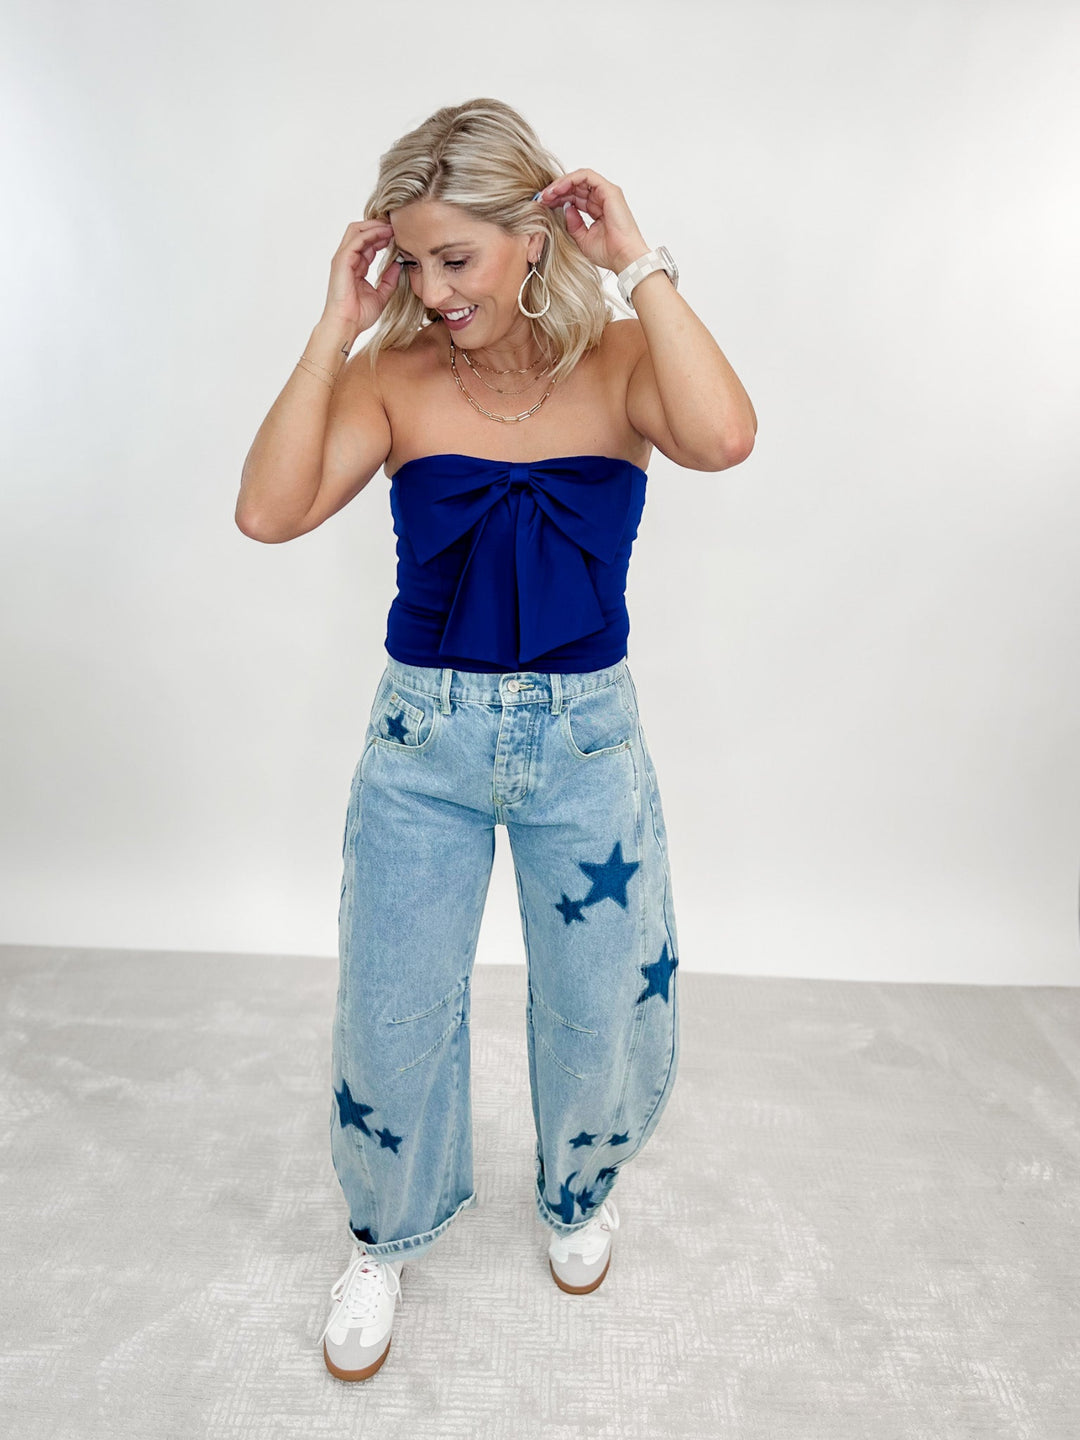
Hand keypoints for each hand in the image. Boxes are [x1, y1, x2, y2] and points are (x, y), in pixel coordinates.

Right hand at [321, 220, 402, 334]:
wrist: (347, 324)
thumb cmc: (359, 315)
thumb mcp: (381, 295)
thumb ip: (389, 280)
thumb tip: (399, 264)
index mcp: (355, 266)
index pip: (367, 243)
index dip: (382, 236)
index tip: (399, 235)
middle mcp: (347, 259)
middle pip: (360, 231)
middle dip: (378, 225)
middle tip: (396, 225)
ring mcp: (343, 258)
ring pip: (357, 230)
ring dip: (375, 226)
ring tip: (392, 226)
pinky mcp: (342, 260)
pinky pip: (357, 239)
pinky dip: (371, 233)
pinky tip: (385, 234)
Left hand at [536, 169, 649, 274]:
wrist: (624, 258)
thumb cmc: (609, 252)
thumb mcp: (582, 238)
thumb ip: (573, 223)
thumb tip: (565, 208)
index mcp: (597, 209)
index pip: (575, 196)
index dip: (558, 198)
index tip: (543, 205)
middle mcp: (602, 198)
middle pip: (575, 186)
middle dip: (556, 191)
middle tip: (541, 198)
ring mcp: (606, 193)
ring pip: (579, 178)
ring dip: (561, 184)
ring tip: (547, 194)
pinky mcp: (609, 190)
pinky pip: (586, 176)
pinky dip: (570, 180)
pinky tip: (558, 189)